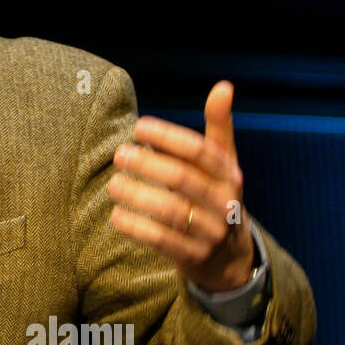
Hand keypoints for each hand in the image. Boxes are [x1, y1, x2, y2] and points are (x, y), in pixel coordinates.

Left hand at [107, 80, 255, 292]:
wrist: (231, 259)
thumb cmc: (216, 197)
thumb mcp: (223, 165)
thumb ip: (219, 127)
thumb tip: (223, 86)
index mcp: (229, 174)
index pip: (199, 151)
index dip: (168, 136)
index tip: (138, 127)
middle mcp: (224, 202)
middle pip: (183, 179)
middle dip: (147, 164)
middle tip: (119, 154)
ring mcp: (211, 232)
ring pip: (172, 211)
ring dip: (138, 195)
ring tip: (112, 184)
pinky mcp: (193, 257)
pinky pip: (162, 241)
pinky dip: (137, 227)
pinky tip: (116, 215)